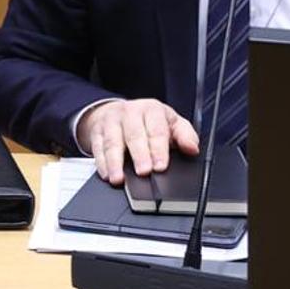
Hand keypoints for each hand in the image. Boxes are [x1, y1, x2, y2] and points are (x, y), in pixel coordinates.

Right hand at [78, 99, 199, 184]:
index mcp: (152, 110)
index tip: (161, 166)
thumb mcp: (171, 123)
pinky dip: (101, 162)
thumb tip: (192, 149)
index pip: (156, 130)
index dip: (158, 149)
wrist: (121, 112)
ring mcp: (111, 121)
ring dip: (114, 162)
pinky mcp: (96, 131)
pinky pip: (97, 147)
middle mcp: (130, 112)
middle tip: (143, 172)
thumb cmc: (149, 122)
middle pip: (133, 135)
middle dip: (139, 155)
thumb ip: (185, 136)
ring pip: (112, 142)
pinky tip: (107, 174)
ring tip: (119, 178)